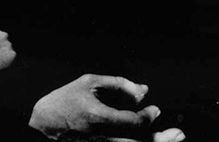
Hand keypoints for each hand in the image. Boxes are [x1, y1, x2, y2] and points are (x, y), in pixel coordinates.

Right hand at [28, 74, 184, 141]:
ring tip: (173, 138)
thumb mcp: (89, 82)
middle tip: (178, 134)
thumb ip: (118, 84)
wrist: (39, 123)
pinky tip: (148, 140)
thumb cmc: (64, 99)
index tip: (154, 110)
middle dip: (161, 140)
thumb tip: (144, 90)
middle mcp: (101, 138)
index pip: (133, 122)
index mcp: (98, 118)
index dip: (148, 117)